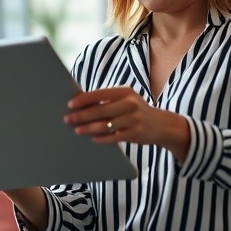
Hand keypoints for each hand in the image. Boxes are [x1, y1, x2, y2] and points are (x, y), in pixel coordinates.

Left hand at [64, 86, 189, 161]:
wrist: (162, 124)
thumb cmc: (136, 111)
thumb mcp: (126, 100)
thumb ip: (108, 100)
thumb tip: (81, 104)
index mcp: (125, 92)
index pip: (100, 94)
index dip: (84, 99)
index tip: (70, 104)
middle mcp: (130, 104)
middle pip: (100, 110)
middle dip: (82, 115)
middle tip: (68, 119)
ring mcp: (133, 120)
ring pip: (105, 125)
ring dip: (88, 128)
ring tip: (77, 130)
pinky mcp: (135, 134)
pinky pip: (114, 137)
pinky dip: (102, 138)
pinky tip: (92, 139)